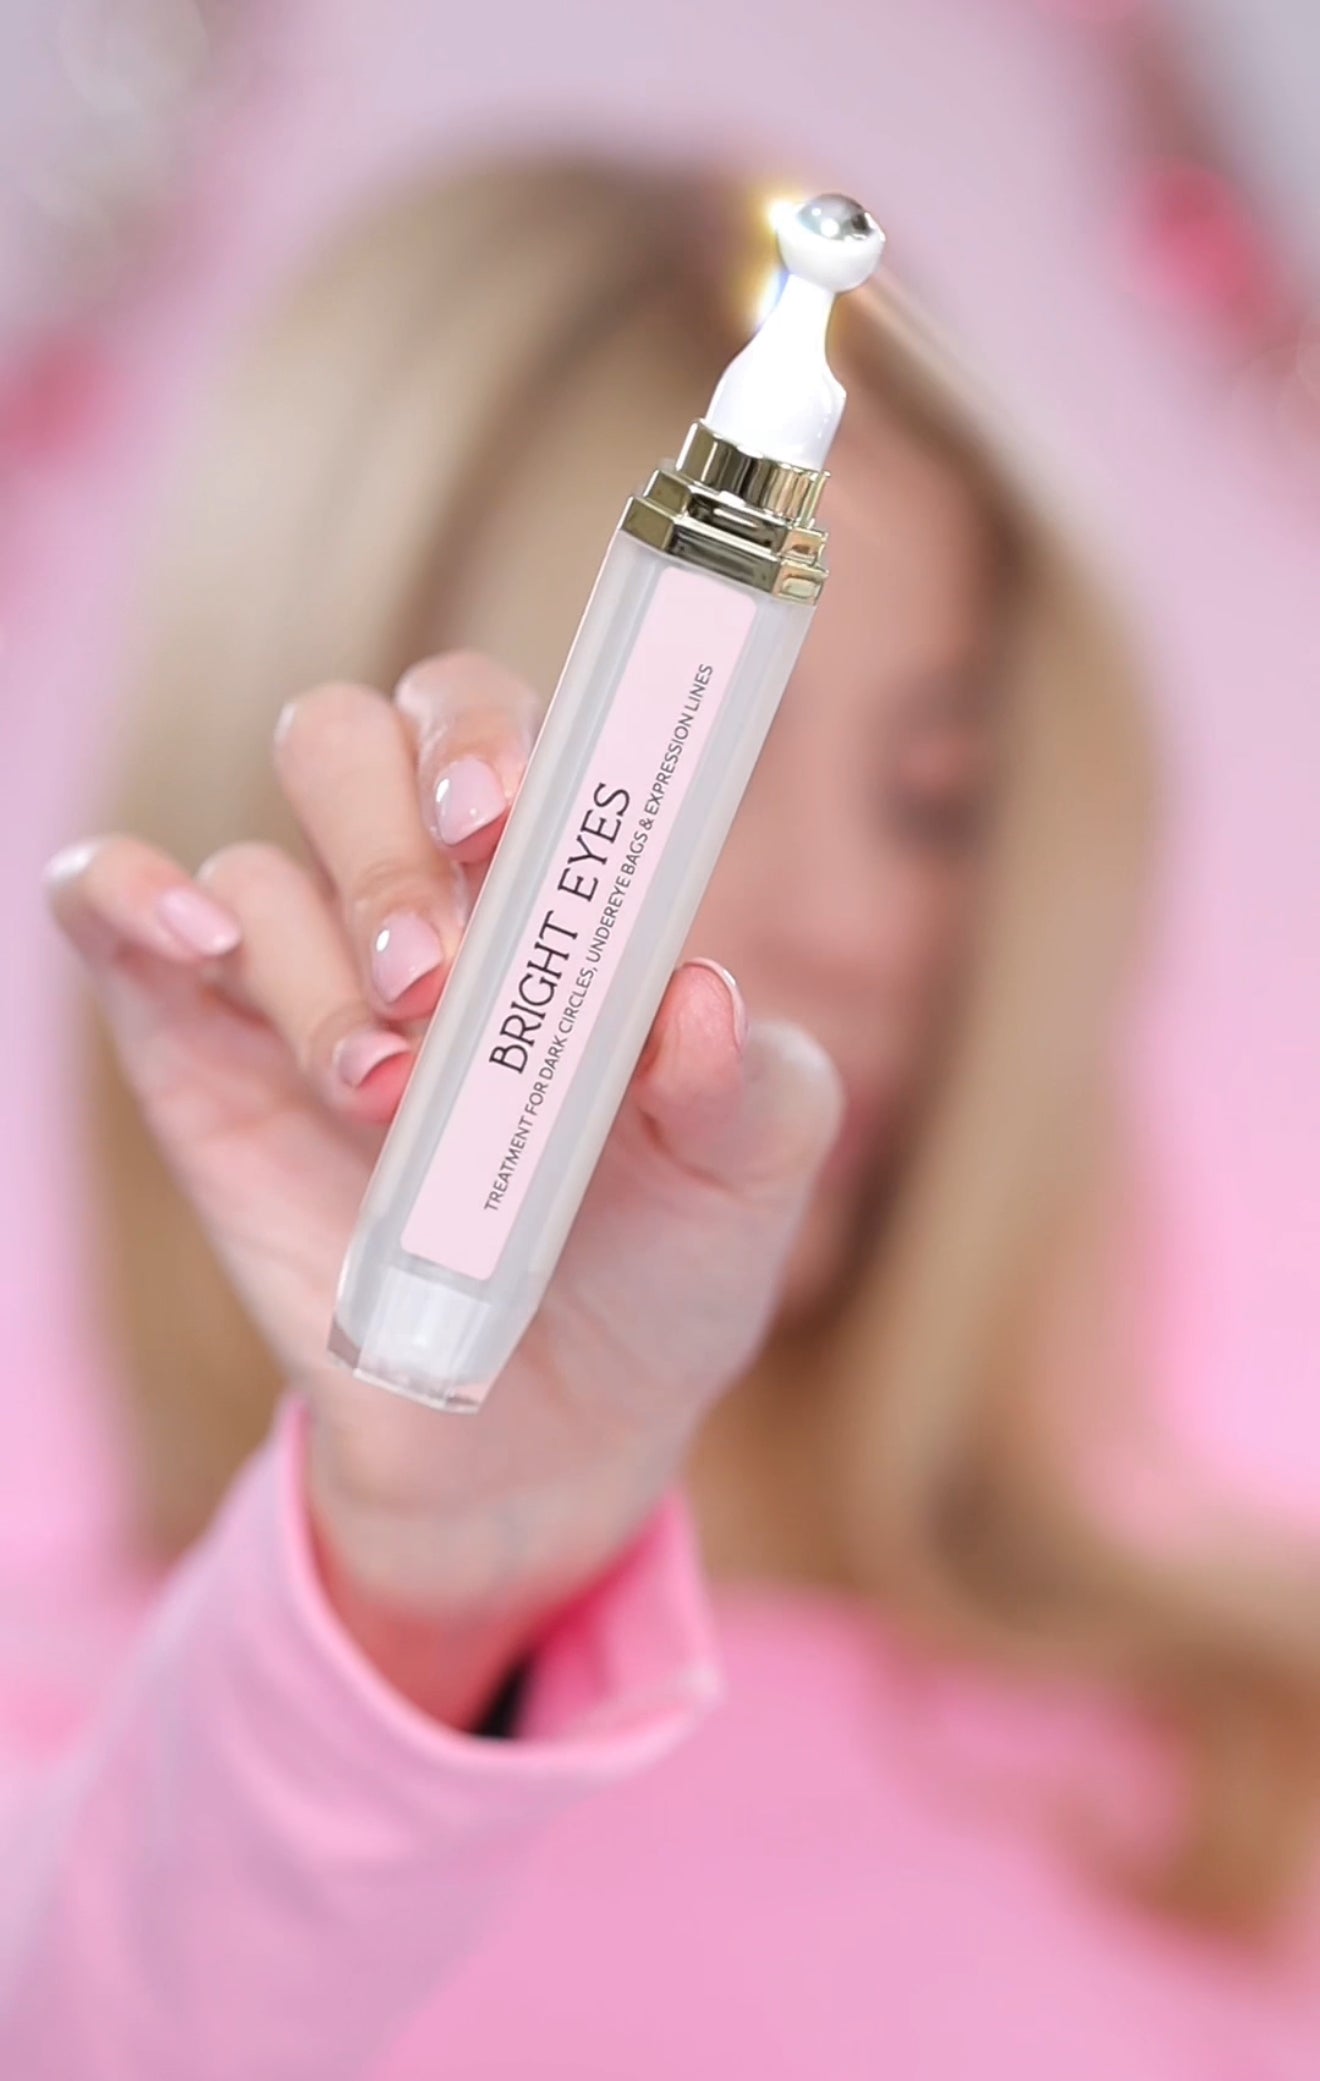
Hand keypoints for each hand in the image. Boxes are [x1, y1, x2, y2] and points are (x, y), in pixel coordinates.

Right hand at [47, 654, 842, 1723]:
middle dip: (388, 849)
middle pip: (346, 749)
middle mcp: (411, 900)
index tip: (503, 813)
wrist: (563, 1419)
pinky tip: (189, 944)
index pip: (486, 727)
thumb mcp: (748, 1176)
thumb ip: (744, 1082)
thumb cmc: (668, 1255)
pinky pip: (108, 911)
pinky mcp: (195, 1051)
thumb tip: (699, 995)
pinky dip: (122, 895)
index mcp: (547, 883)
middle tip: (441, 978)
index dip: (481, 735)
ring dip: (316, 973)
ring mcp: (296, 974)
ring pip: (254, 873)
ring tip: (390, 1096)